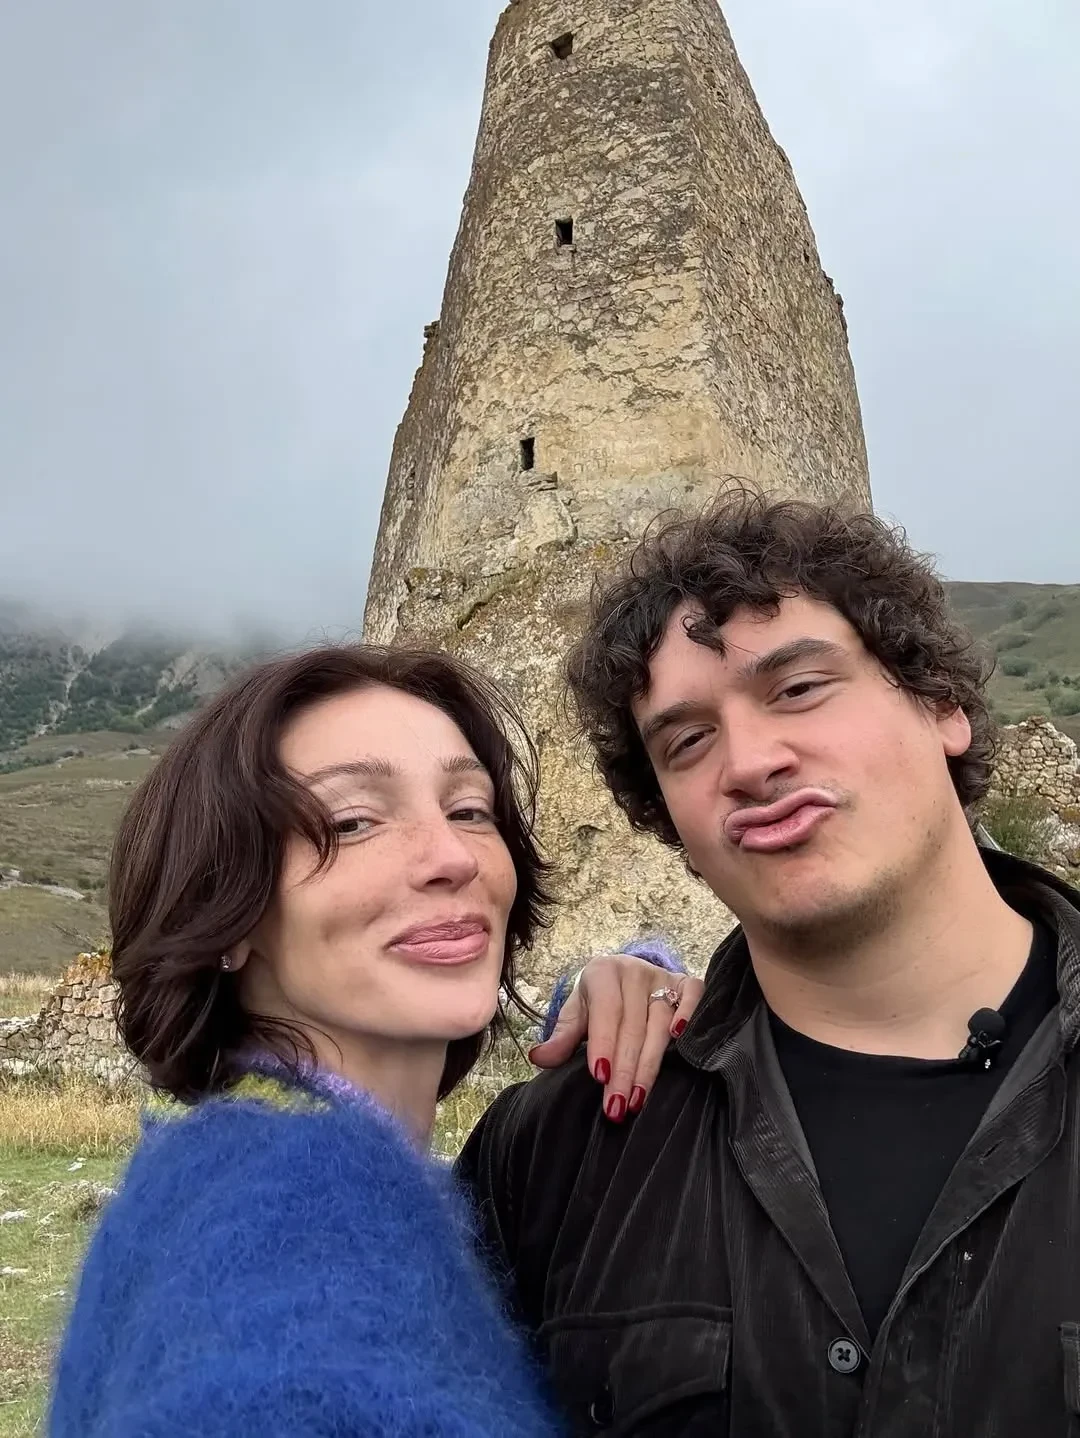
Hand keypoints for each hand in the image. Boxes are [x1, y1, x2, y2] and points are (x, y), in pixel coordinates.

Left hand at [528, 954, 702, 1121]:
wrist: (626, 977)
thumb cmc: (599, 1001)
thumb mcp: (577, 1014)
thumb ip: (562, 1037)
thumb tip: (538, 1058)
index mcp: (602, 972)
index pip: (606, 1012)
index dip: (604, 1044)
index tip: (601, 1077)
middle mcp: (634, 971)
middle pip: (633, 1025)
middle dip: (624, 1070)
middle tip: (617, 1106)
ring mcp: (662, 976)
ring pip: (660, 1021)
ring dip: (650, 1064)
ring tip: (638, 1098)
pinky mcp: (685, 983)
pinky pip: (693, 996)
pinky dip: (690, 1016)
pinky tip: (680, 1043)